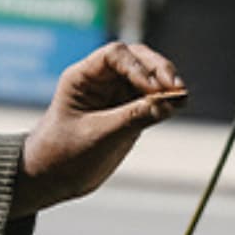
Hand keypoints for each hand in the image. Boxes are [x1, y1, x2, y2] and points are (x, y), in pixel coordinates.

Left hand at [9, 42, 184, 218]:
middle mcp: (100, 80)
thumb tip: (170, 103)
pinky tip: (179, 105)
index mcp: (82, 77)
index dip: (138, 67)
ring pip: (148, 78)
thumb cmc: (64, 155)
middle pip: (136, 59)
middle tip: (177, 88)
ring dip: (166, 85)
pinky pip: (151, 99)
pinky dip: (165, 101)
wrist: (52, 179)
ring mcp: (115, 95)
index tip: (153, 89)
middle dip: (159, 70)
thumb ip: (134, 117)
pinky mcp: (127, 113)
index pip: (115, 56)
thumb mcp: (99, 136)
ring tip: (183, 98)